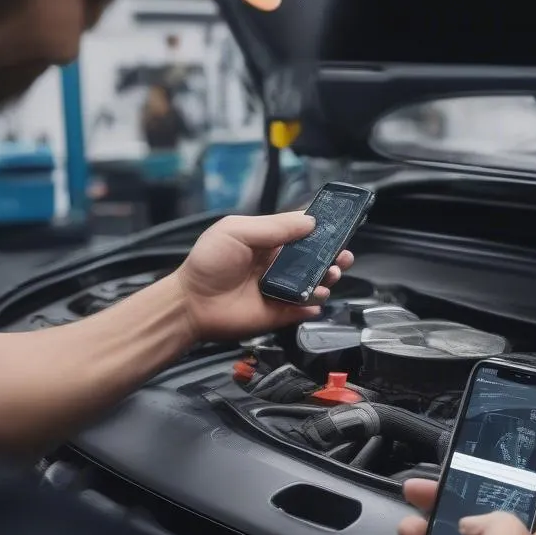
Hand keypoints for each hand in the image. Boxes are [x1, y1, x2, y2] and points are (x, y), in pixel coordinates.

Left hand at [173, 213, 353, 341]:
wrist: (192, 303)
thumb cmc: (209, 263)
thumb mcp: (236, 231)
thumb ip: (274, 226)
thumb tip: (310, 221)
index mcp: (271, 241)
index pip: (304, 231)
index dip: (323, 229)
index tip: (340, 227)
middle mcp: (281, 264)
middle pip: (318, 258)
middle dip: (335, 255)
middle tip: (343, 256)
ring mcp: (284, 289)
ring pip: (318, 283)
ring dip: (329, 278)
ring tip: (329, 276)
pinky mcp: (283, 313)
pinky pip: (307, 308)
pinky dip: (315, 304)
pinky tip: (313, 299)